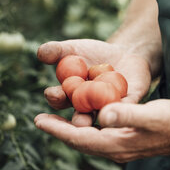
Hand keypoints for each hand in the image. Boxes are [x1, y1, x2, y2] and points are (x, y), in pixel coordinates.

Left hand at [34, 99, 169, 161]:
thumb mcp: (151, 115)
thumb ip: (127, 115)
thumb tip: (102, 114)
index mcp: (117, 144)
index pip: (80, 139)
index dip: (58, 130)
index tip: (38, 120)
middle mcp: (116, 149)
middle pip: (80, 142)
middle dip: (60, 130)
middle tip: (41, 118)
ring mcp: (122, 146)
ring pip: (89, 139)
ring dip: (72, 129)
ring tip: (58, 117)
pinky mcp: (128, 139)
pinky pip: (100, 135)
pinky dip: (87, 126)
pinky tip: (86, 115)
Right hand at [37, 39, 151, 125]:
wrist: (122, 52)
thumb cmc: (93, 53)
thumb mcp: (73, 49)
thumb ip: (56, 50)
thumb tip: (41, 52)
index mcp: (69, 96)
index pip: (58, 99)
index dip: (55, 97)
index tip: (55, 94)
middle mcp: (87, 107)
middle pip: (81, 116)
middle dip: (80, 119)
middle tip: (81, 121)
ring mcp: (108, 107)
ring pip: (104, 115)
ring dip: (103, 117)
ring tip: (102, 117)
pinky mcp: (129, 103)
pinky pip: (126, 107)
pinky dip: (124, 108)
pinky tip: (123, 107)